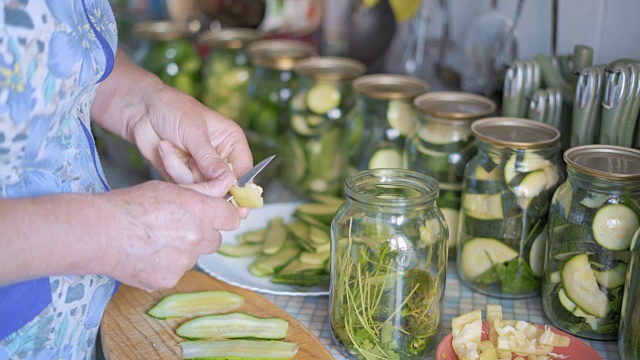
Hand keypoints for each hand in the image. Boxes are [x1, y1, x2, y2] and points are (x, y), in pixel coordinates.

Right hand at [97, 180, 240, 290]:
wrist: (98, 234)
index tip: (214, 215)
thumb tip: (226, 184)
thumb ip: (201, 191)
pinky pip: (177, 272)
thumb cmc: (129, 205)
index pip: (231, 218)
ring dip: (184, 250)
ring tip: (156, 239)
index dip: (222, 215)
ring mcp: (184, 262)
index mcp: (200, 212)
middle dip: (203, 234)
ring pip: (195, 257)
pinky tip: (147, 254)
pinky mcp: (169, 279)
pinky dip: (166, 265)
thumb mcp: (168, 188)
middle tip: (178, 226)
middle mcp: (197, 238)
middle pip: (216, 240)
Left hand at [132, 86, 252, 187]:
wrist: (142, 111)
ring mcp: (202, 168)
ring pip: (201, 188)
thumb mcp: (194, 133)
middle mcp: (220, 157)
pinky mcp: (184, 175)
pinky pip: (184, 186)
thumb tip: (228, 181)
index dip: (241, 187)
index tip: (234, 201)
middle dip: (205, 182)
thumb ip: (210, 160)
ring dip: (181, 171)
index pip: (244, 170)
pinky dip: (171, 170)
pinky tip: (164, 149)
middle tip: (189, 168)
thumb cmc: (173, 110)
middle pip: (224, 185)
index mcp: (232, 142)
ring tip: (167, 146)